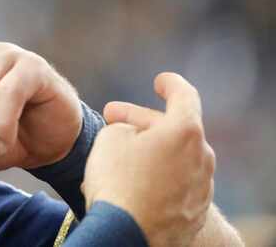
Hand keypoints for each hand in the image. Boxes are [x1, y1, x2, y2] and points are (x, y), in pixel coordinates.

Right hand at [82, 73, 214, 245]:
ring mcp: (201, 187)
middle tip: (113, 116)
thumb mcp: (110, 137)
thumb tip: (134, 137)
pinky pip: (176, 184)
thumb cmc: (117, 181)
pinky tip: (132, 183)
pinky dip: (158, 177)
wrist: (126, 236)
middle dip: (144, 121)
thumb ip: (127, 126)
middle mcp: (202, 157)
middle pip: (175, 129)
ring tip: (118, 153)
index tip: (159, 81)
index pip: (184, 94)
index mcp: (184, 131)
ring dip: (152, 150)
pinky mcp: (194, 212)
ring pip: (176, 158)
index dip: (170, 83)